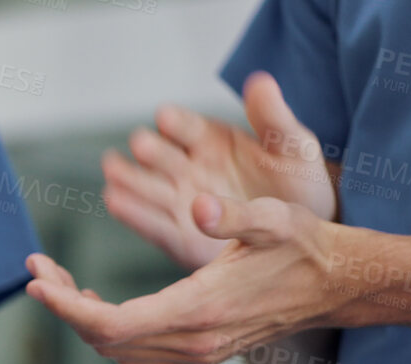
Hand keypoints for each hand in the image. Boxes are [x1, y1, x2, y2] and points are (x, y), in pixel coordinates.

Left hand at [25, 194, 341, 363]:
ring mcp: (195, 355)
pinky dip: (104, 327)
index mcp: (199, 312)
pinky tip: (93, 298)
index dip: (64, 307)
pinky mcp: (197, 353)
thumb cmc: (305, 247)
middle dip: (62, 305)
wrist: (338, 285)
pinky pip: (134, 350)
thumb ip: (233, 216)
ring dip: (80, 318)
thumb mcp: (274, 219)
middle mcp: (192, 344)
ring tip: (58, 279)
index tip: (34, 280)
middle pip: (102, 338)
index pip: (109, 324)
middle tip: (39, 267)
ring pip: (115, 349)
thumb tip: (195, 207)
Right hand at [103, 72, 336, 269]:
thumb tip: (260, 80)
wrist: (297, 233)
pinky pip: (151, 223)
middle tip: (140, 145)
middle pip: (160, 157)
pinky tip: (115, 200)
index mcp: (210, 141)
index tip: (165, 117)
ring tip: (113, 171)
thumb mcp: (293, 147)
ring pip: (147, 188)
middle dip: (150, 150)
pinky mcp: (177, 236)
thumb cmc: (295, 184)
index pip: (187, 127)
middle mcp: (186, 168)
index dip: (177, 122)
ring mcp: (178, 201)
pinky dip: (132, 213)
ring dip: (128, 179)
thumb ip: (273, 118)